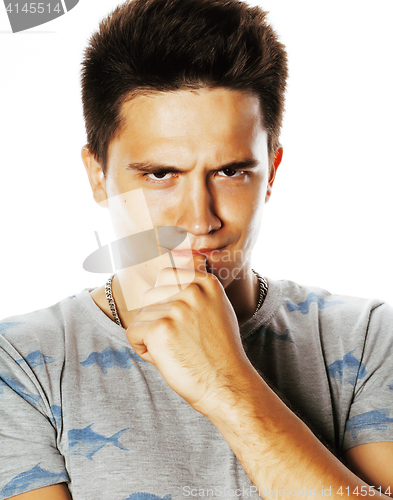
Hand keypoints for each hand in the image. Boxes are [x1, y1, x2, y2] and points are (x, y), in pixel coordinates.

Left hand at [125, 255, 254, 414]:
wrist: (226, 384)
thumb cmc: (218, 352)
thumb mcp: (216, 309)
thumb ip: (195, 290)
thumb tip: (164, 274)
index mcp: (206, 283)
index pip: (165, 276)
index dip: (163, 299)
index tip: (178, 319)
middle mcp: (192, 290)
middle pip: (149, 296)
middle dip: (156, 318)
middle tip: (179, 339)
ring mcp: (176, 308)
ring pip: (140, 316)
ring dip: (150, 335)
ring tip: (176, 350)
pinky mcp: (160, 329)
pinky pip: (132, 332)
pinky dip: (141, 347)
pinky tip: (164, 357)